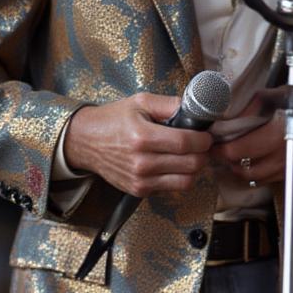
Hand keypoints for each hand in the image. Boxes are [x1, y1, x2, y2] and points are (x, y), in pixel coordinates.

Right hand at [65, 93, 212, 195]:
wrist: (86, 141)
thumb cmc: (114, 119)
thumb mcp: (141, 102)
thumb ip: (170, 104)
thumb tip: (196, 108)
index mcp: (142, 137)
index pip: (185, 143)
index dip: (203, 140)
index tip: (206, 135)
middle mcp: (141, 162)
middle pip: (191, 164)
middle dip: (203, 154)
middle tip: (201, 145)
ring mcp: (140, 180)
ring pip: (186, 181)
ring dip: (195, 168)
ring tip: (191, 155)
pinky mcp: (139, 190)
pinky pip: (172, 188)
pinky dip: (180, 177)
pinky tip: (174, 164)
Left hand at [210, 92, 292, 185]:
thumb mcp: (279, 96)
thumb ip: (254, 106)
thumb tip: (231, 116)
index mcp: (274, 137)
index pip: (236, 151)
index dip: (219, 149)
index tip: (210, 142)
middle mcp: (279, 159)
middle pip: (240, 168)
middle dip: (225, 159)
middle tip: (217, 148)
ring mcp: (285, 170)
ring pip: (250, 178)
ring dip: (237, 168)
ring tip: (231, 155)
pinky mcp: (290, 176)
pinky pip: (264, 180)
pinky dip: (253, 173)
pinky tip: (249, 160)